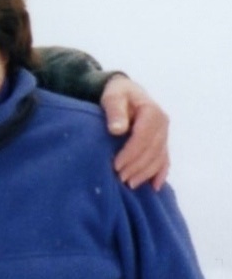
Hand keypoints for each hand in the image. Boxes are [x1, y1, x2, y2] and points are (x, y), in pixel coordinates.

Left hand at [101, 74, 169, 189]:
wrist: (125, 92)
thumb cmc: (116, 94)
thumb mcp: (113, 97)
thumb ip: (115, 111)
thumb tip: (117, 129)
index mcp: (152, 112)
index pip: (143, 137)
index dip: (131, 153)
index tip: (116, 165)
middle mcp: (163, 124)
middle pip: (152, 150)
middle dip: (136, 166)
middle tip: (119, 179)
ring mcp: (164, 135)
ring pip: (159, 158)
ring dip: (146, 173)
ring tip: (129, 184)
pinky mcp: (162, 142)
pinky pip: (165, 160)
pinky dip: (160, 174)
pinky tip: (154, 186)